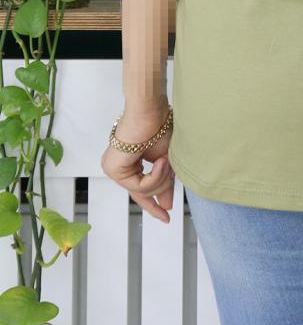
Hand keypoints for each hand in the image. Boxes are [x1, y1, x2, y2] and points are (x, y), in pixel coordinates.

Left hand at [100, 104, 175, 222]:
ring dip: (160, 180)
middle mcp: (119, 166)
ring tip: (167, 163)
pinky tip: (161, 162)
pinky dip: (153, 177)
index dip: (154, 202)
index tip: (165, 212)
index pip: (140, 188)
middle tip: (166, 213)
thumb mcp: (167, 160)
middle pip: (139, 193)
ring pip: (140, 191)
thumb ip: (164, 182)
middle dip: (155, 202)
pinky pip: (137, 186)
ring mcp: (114, 168)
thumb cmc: (159, 126)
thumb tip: (167, 203)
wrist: (151, 111)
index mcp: (130, 161)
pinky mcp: (113, 169)